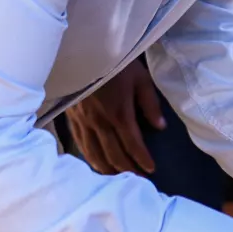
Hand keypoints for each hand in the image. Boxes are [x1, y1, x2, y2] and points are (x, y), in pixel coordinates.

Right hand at [63, 60, 165, 174]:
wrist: (81, 51)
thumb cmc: (115, 62)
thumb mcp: (140, 78)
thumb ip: (150, 104)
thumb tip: (160, 127)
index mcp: (119, 114)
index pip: (133, 145)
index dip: (142, 160)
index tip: (151, 170)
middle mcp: (100, 123)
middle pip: (114, 155)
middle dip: (128, 170)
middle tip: (138, 180)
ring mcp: (83, 123)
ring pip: (95, 155)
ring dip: (108, 169)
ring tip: (119, 179)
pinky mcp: (72, 119)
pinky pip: (81, 145)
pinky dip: (90, 159)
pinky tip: (96, 165)